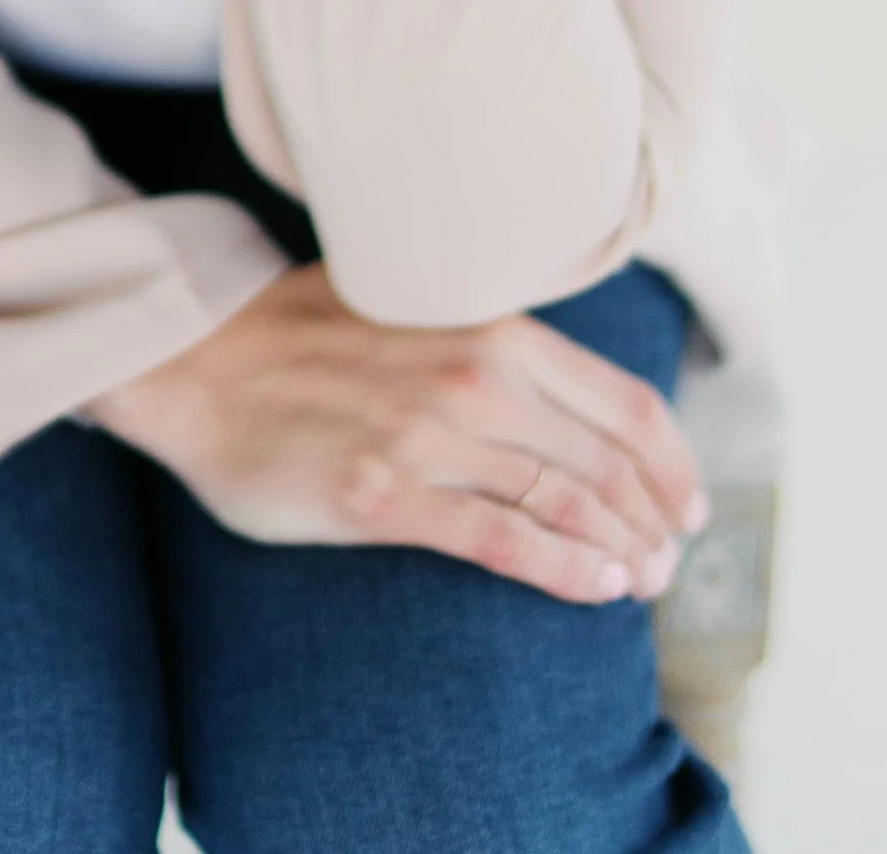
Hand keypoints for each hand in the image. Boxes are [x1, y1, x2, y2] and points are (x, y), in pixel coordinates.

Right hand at [84, 261, 706, 605]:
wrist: (197, 361)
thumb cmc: (303, 332)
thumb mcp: (413, 299)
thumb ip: (488, 331)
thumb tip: (560, 377)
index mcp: (491, 323)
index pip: (622, 402)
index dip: (671, 462)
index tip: (689, 502)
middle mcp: (475, 374)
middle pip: (606, 461)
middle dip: (654, 520)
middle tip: (670, 560)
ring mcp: (430, 434)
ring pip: (565, 501)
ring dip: (621, 550)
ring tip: (643, 582)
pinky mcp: (385, 494)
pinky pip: (500, 538)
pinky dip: (561, 567)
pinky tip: (595, 588)